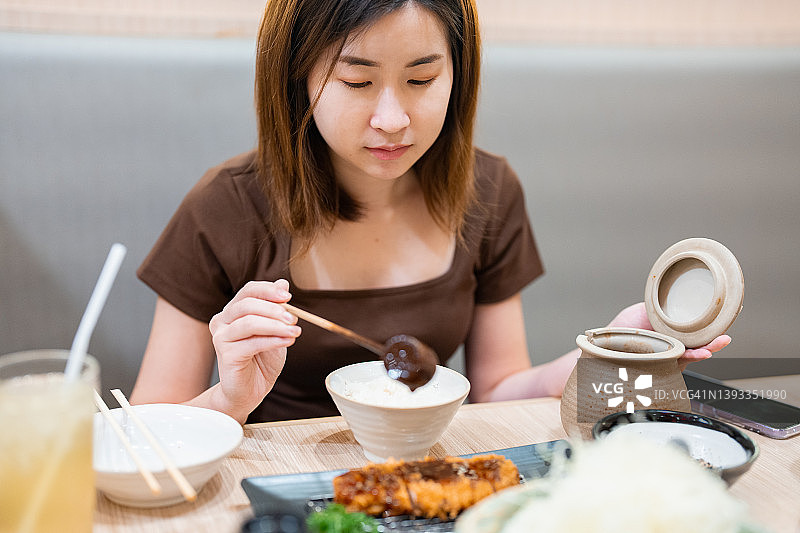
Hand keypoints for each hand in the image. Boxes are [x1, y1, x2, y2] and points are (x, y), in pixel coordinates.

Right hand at [208, 279, 300, 416]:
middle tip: (294, 318)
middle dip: (274, 309)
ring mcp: (221, 337)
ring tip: (295, 331)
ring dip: (276, 325)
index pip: (248, 291)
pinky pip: (252, 343)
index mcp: (233, 311)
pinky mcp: (225, 355)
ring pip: (249, 322)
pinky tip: (288, 341)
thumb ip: (276, 308)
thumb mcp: (274, 330)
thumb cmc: (261, 361)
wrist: (250, 391)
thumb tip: (282, 283)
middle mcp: (222, 321)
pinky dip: (273, 340)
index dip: (268, 290)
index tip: (288, 297)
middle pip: (247, 304)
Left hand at [608, 302, 730, 370]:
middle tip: (724, 338)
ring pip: (689, 356)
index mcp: (667, 334)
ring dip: (705, 351)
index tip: (719, 325)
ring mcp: (664, 358)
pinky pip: (676, 363)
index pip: (691, 333)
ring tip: (717, 345)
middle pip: (695, 346)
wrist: (601, 345)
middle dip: (712, 343)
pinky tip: (700, 354)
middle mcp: (668, 347)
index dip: (706, 330)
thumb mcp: (643, 312)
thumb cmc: (620, 331)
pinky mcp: (658, 366)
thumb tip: (673, 298)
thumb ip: (659, 307)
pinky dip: (689, 358)